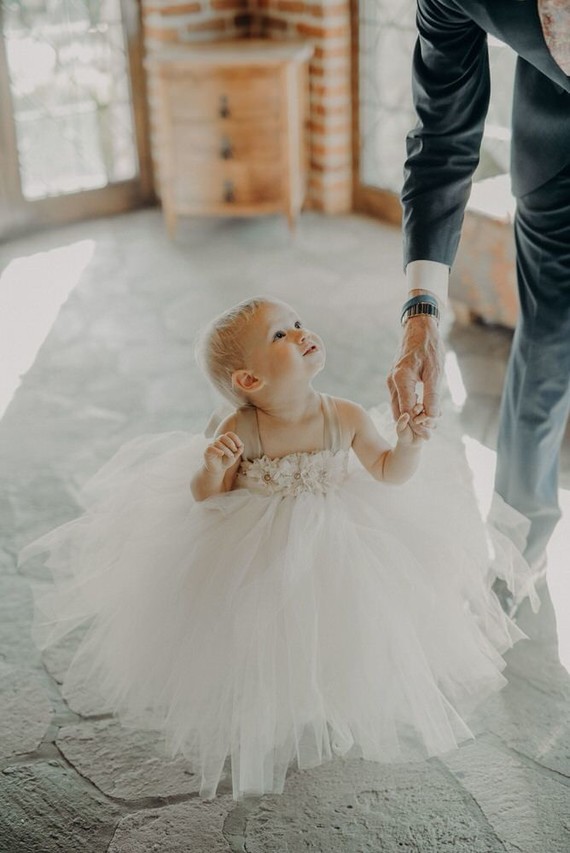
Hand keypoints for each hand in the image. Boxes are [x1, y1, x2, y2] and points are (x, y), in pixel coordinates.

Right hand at [204, 432, 243, 473]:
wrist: (217, 470)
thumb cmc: (226, 461)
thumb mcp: (235, 456)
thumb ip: (239, 450)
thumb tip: (241, 444)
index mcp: (224, 440)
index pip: (229, 434)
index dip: (235, 438)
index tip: (239, 445)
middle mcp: (217, 441)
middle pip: (223, 437)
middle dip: (231, 443)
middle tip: (235, 450)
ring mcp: (211, 445)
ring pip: (218, 443)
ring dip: (227, 450)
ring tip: (231, 456)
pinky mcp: (207, 451)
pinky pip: (211, 448)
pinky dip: (217, 450)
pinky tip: (222, 454)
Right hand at [387, 315, 444, 439]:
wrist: (419, 328)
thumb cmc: (429, 347)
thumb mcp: (435, 371)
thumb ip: (432, 395)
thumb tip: (432, 417)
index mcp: (401, 379)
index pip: (407, 411)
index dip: (418, 425)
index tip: (430, 434)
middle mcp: (392, 382)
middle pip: (400, 413)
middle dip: (414, 426)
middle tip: (429, 436)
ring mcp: (391, 381)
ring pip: (398, 408)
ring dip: (412, 418)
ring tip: (428, 427)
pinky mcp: (395, 381)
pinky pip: (400, 400)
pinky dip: (410, 409)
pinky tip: (422, 412)